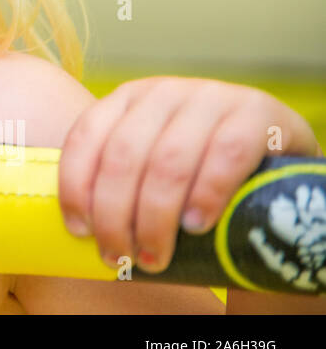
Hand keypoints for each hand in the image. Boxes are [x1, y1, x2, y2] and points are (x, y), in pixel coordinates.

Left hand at [57, 76, 320, 273]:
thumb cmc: (198, 162)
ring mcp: (209, 98)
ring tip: (154, 256)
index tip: (79, 230)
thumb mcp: (152, 155)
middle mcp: (163, 92)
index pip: (86, 136)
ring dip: (155, 218)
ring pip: (167, 162)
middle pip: (123, 157)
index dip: (75, 185)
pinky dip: (205, 195)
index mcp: (127, 98)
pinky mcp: (254, 114)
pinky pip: (224, 156)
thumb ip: (118, 175)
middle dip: (114, 214)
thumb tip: (78, 227)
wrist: (273, 143)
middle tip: (119, 255)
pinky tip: (196, 226)